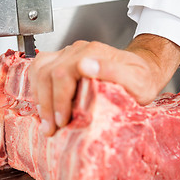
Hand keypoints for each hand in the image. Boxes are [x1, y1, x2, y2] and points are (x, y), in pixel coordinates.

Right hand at [29, 34, 179, 135]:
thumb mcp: (136, 81)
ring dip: (39, 97)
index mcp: (92, 53)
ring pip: (39, 70)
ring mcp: (68, 54)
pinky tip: (43, 104)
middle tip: (50, 128)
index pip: (62, 74)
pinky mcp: (63, 61)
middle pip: (47, 73)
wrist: (142, 71)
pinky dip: (37, 88)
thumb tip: (85, 66)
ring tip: (45, 120)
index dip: (58, 100)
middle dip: (46, 104)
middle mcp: (77, 51)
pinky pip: (40, 69)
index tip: (62, 122)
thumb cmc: (140, 80)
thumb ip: (114, 72)